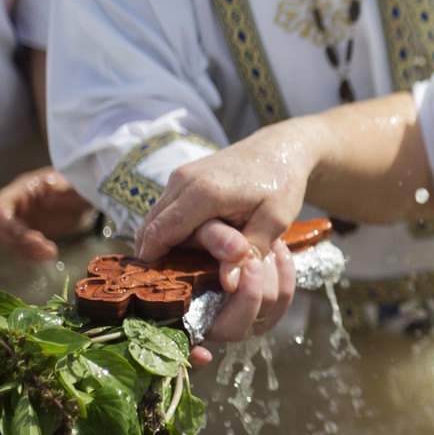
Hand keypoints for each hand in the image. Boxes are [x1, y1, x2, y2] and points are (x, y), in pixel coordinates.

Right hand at [0, 167, 94, 262]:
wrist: (82, 202)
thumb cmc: (74, 188)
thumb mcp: (71, 184)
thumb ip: (62, 185)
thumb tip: (51, 186)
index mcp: (20, 192)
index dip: (4, 222)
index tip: (24, 232)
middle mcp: (15, 210)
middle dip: (19, 241)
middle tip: (41, 243)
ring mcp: (20, 225)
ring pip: (10, 244)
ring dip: (27, 252)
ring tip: (50, 251)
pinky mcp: (28, 238)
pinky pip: (22, 252)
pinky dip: (34, 258)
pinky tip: (50, 256)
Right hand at [136, 123, 312, 345]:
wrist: (280, 148)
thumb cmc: (282, 183)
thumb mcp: (276, 220)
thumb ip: (251, 250)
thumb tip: (230, 285)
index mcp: (203, 192)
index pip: (160, 234)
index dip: (157, 262)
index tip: (164, 287)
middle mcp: (182, 181)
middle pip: (151, 228)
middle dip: (162, 255)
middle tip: (182, 277)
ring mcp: (179, 176)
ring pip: (155, 219)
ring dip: (166, 241)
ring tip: (191, 262)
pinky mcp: (181, 177)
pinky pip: (165, 210)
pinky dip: (171, 229)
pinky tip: (194, 244)